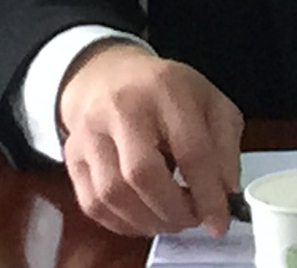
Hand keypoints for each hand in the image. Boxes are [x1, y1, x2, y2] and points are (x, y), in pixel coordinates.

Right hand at [54, 44, 244, 237]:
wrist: (107, 74)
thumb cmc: (166, 92)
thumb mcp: (210, 101)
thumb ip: (225, 143)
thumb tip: (225, 191)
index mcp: (166, 88)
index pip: (190, 149)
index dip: (207, 194)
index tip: (218, 222)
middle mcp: (122, 107)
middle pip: (143, 174)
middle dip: (173, 210)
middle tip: (191, 219)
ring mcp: (90, 131)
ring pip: (113, 194)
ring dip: (148, 221)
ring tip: (170, 218)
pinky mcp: (71, 155)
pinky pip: (92, 204)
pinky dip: (121, 223)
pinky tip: (143, 217)